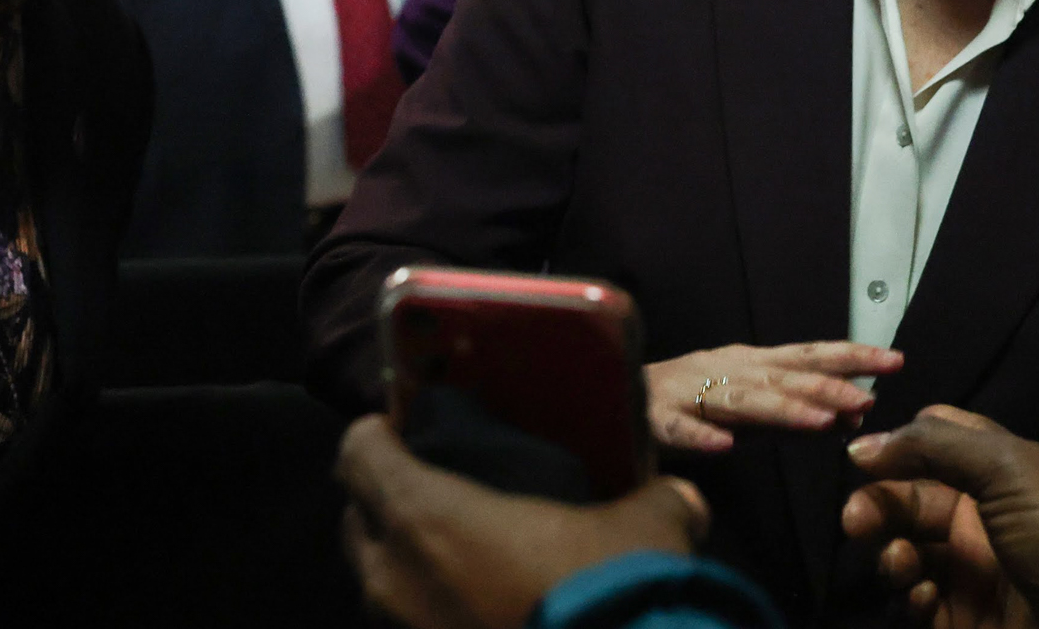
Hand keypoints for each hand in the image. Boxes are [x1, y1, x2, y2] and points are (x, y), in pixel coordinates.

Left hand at [337, 414, 708, 628]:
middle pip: (358, 519)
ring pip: (381, 582)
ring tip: (465, 558)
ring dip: (409, 564)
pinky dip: (433, 614)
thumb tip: (681, 497)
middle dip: (387, 500)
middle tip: (440, 491)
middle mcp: (392, 577)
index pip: (357, 450)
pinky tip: (481, 610)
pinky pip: (410, 626)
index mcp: (422, 515)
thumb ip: (655, 498)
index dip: (379, 434)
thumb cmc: (608, 590)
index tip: (409, 429)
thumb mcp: (644, 528)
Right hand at [645, 341, 902, 451]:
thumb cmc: (688, 402)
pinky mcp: (655, 420)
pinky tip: (723, 448)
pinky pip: (678, 430)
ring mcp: (689, 393)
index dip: (850, 356)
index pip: (807, 356)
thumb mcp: (749, 405)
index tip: (894, 359)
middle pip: (779, 377)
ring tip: (819, 421)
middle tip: (866, 399)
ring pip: (738, 402)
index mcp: (748, 364)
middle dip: (825, 386)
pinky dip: (700, 437)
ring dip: (780, 409)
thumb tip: (855, 414)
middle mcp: (723, 370)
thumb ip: (797, 412)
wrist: (609, 395)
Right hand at [843, 406, 1038, 628]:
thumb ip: (935, 445)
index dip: (896, 447)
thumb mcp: (1010, 466)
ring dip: (892, 553)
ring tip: (903, 564)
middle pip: (909, 499)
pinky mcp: (965, 620)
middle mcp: (984, 518)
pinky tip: (923, 597)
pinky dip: (911, 597)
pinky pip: (918, 602)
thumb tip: (862, 445)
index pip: (933, 445)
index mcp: (1001, 472)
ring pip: (907, 551)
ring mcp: (974, 572)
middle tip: (855, 521)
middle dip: (877, 504)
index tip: (860, 456)